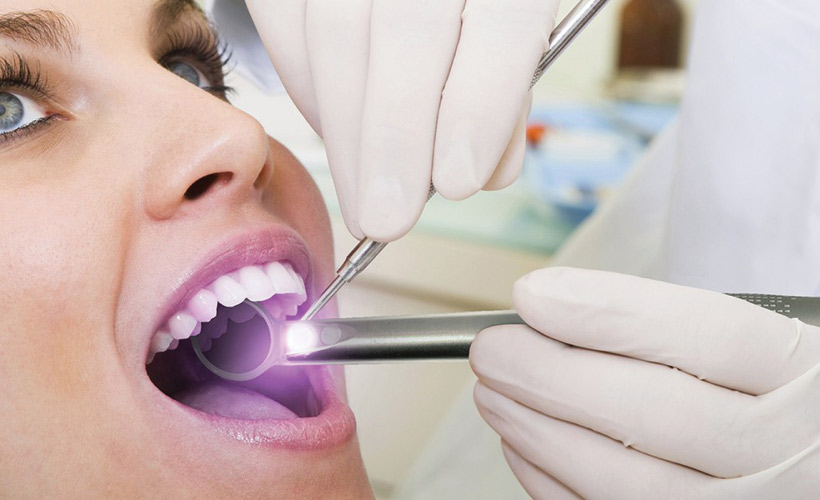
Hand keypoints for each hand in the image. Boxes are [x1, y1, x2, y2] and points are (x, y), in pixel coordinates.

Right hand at [245, 0, 559, 240]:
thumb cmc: (478, 1)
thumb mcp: (520, 23)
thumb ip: (505, 93)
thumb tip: (479, 174)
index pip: (502, 22)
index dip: (480, 107)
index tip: (459, 182)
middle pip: (406, 31)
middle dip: (395, 139)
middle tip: (388, 218)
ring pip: (334, 32)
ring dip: (346, 134)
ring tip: (363, 200)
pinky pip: (287, 22)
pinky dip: (308, 91)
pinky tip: (336, 135)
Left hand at [471, 267, 819, 498]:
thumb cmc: (801, 398)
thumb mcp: (781, 348)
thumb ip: (690, 332)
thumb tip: (564, 310)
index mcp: (818, 377)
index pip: (708, 335)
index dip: (608, 312)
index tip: (535, 295)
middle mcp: (794, 452)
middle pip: (657, 411)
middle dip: (553, 376)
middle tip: (494, 349)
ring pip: (633, 482)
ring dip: (544, 434)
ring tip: (495, 393)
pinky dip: (559, 487)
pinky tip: (525, 448)